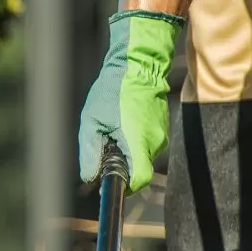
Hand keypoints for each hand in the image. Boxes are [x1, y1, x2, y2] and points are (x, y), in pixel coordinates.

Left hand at [77, 10, 182, 190]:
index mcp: (138, 142)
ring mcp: (161, 135)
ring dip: (127, 151)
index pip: (139, 179)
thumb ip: (90, 152)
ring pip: (142, 156)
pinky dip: (135, 141)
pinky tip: (124, 122)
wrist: (138, 65)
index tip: (110, 183)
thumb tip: (89, 177)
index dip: (125, 186)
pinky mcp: (162, 128)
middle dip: (121, 165)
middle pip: (138, 169)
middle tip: (105, 145)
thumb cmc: (112, 90)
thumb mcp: (91, 121)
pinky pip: (147, 144)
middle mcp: (154, 142)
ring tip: (114, 127)